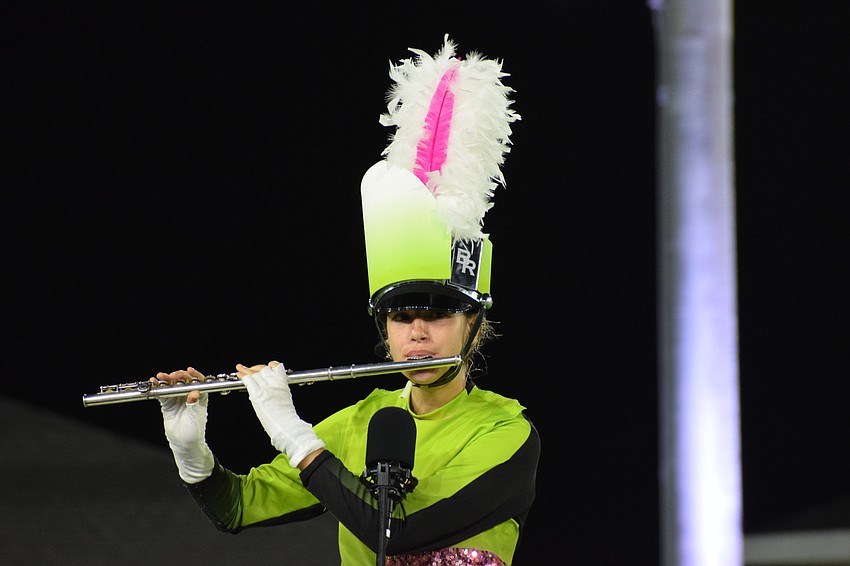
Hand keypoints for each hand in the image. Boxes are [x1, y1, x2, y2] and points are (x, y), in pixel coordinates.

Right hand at [156, 367, 213, 483]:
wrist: (183, 443)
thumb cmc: (194, 431)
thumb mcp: (195, 417)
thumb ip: (193, 404)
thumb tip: (194, 393)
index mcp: (200, 396)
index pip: (198, 382)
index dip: (194, 375)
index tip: (189, 371)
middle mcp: (189, 395)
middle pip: (183, 381)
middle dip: (177, 376)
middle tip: (171, 376)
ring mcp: (178, 399)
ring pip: (172, 385)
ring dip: (166, 380)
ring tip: (160, 377)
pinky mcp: (168, 404)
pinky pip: (163, 393)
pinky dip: (158, 388)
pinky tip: (154, 383)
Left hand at [238, 361, 324, 468]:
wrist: (287, 426)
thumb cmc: (287, 418)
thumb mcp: (286, 399)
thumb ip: (278, 391)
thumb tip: (271, 391)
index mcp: (283, 384)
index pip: (276, 367)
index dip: (269, 366)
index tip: (264, 367)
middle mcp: (274, 383)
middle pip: (263, 369)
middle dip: (255, 368)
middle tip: (247, 369)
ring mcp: (266, 389)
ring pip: (255, 374)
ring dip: (246, 371)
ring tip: (240, 370)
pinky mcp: (257, 395)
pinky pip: (249, 381)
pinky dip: (243, 377)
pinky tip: (240, 376)